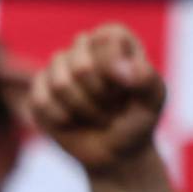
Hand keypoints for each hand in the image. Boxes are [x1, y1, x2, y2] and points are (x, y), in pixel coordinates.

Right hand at [28, 24, 167, 174]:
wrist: (117, 153)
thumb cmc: (137, 120)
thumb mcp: (153, 101)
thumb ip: (147, 81)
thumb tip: (122, 70)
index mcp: (114, 39)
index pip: (109, 39)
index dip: (117, 70)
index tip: (128, 88)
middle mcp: (84, 46)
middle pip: (82, 66)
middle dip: (101, 99)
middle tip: (113, 109)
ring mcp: (58, 66)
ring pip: (61, 85)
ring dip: (85, 111)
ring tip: (97, 116)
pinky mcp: (39, 88)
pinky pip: (42, 102)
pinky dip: (63, 119)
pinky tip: (74, 121)